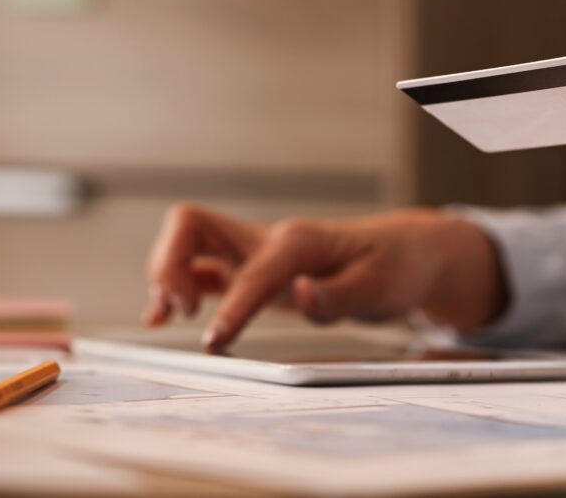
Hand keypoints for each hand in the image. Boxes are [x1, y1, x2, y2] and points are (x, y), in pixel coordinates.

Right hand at [145, 205, 505, 349]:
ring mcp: (255, 252)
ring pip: (187, 242)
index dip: (232, 307)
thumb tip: (301, 294)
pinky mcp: (252, 269)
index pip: (254, 272)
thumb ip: (337, 295)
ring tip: (162, 315)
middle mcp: (269, 240)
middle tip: (178, 309)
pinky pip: (200, 269)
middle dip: (169, 262)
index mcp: (300, 243)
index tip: (214, 341)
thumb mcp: (380, 288)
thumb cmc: (394, 267)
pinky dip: (175, 287)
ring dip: (165, 273)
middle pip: (192, 225)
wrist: (404, 252)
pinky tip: (161, 315)